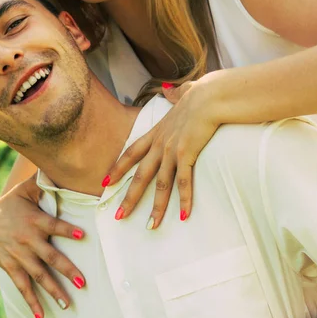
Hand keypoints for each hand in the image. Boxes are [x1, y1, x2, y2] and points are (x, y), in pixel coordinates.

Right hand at [0, 176, 85, 317]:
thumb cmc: (14, 203)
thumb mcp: (26, 190)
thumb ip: (44, 182)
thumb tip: (62, 167)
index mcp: (35, 220)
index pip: (52, 225)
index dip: (66, 229)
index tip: (82, 234)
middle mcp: (28, 240)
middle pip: (49, 257)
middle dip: (66, 269)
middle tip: (82, 281)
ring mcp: (19, 256)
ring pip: (38, 275)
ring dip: (53, 290)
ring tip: (67, 303)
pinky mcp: (12, 267)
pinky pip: (23, 286)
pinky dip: (32, 302)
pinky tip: (42, 316)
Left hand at [104, 78, 219, 227]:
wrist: (211, 96)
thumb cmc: (202, 94)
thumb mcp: (184, 93)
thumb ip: (175, 95)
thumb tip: (170, 91)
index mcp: (158, 130)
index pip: (132, 152)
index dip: (118, 168)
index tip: (106, 182)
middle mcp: (161, 143)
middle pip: (141, 174)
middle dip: (129, 197)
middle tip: (119, 216)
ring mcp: (172, 149)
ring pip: (160, 184)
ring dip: (156, 207)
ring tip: (151, 226)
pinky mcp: (187, 154)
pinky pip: (184, 182)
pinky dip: (183, 200)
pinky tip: (183, 215)